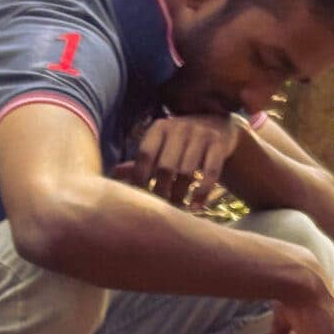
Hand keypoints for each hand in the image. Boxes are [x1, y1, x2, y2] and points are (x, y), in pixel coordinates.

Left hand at [118, 112, 242, 208]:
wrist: (218, 125)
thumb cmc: (180, 142)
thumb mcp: (160, 146)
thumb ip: (140, 162)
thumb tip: (114, 174)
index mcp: (159, 127)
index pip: (145, 155)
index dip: (140, 179)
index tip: (139, 199)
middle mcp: (179, 126)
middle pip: (165, 167)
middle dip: (161, 191)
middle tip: (160, 208)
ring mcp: (201, 133)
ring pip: (187, 171)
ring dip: (180, 194)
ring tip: (176, 208)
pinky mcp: (220, 143)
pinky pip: (210, 172)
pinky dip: (202, 192)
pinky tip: (196, 207)